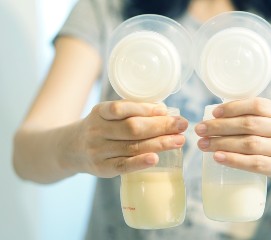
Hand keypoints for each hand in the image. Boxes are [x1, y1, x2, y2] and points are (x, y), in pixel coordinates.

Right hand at [62, 100, 187, 177]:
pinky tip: (156, 158)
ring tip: (179, 140)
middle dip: (161, 126)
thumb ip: (130, 111)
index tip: (166, 111)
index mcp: (99, 112)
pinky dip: (140, 162)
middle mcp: (97, 131)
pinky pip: (123, 166)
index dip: (145, 109)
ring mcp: (98, 151)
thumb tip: (163, 111)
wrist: (71, 149)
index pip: (121, 108)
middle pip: (132, 128)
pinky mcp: (102, 168)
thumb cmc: (99, 128)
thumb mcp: (107, 114)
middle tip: (182, 125)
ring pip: (132, 146)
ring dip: (160, 143)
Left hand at [195, 97, 270, 185]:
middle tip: (200, 130)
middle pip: (249, 124)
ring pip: (249, 144)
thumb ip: (258, 117)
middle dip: (220, 126)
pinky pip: (255, 164)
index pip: (257, 105)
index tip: (214, 113)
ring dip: (222, 143)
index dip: (233, 107)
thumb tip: (218, 116)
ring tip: (203, 144)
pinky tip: (218, 157)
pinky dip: (234, 160)